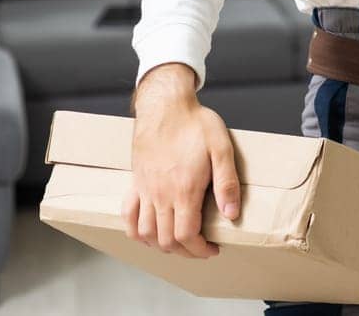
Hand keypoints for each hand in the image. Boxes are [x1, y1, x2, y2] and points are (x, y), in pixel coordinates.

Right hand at [122, 64, 240, 258]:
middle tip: (200, 249)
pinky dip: (136, 232)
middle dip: (185, 252)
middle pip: (166, 240)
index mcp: (183, 190)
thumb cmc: (195, 124)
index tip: (212, 249)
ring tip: (179, 243)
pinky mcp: (135, 183)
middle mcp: (160, 195)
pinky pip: (127, 217)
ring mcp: (145, 190)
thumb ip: (227, 183)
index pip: (187, 236)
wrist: (165, 106)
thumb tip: (231, 214)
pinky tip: (148, 233)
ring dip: (161, 245)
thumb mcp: (221, 148)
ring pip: (145, 233)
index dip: (199, 250)